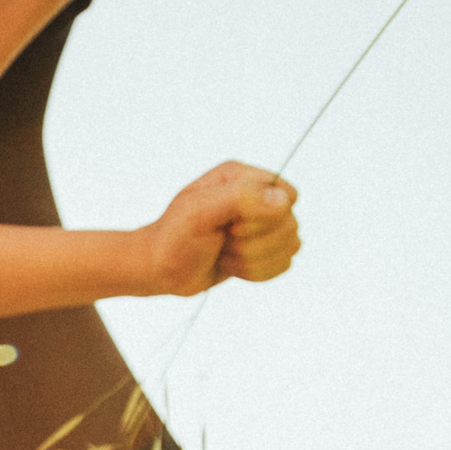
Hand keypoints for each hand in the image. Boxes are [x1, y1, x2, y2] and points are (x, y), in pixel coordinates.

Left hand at [136, 162, 300, 296]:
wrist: (161, 268)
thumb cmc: (174, 237)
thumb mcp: (199, 212)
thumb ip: (241, 198)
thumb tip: (283, 201)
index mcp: (241, 176)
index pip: (286, 194)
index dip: (264, 218)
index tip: (230, 225)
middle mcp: (256, 196)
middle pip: (289, 225)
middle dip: (252, 244)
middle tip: (221, 240)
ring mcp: (262, 223)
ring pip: (289, 247)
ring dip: (252, 260)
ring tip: (223, 252)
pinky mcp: (264, 249)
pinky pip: (283, 264)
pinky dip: (256, 272)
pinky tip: (231, 265)